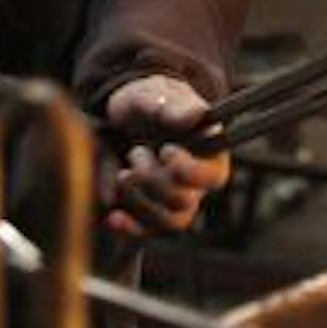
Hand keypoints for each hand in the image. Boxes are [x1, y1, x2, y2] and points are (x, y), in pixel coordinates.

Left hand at [100, 75, 229, 238]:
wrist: (120, 113)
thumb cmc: (147, 99)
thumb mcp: (155, 94)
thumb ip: (173, 106)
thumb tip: (197, 114)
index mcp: (210, 151)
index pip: (212, 176)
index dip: (188, 170)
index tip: (166, 149)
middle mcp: (197, 181)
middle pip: (183, 202)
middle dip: (153, 179)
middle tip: (135, 152)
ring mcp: (175, 200)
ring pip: (167, 221)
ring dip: (139, 200)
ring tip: (123, 173)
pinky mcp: (151, 213)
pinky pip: (147, 233)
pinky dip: (129, 227)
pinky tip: (114, 216)